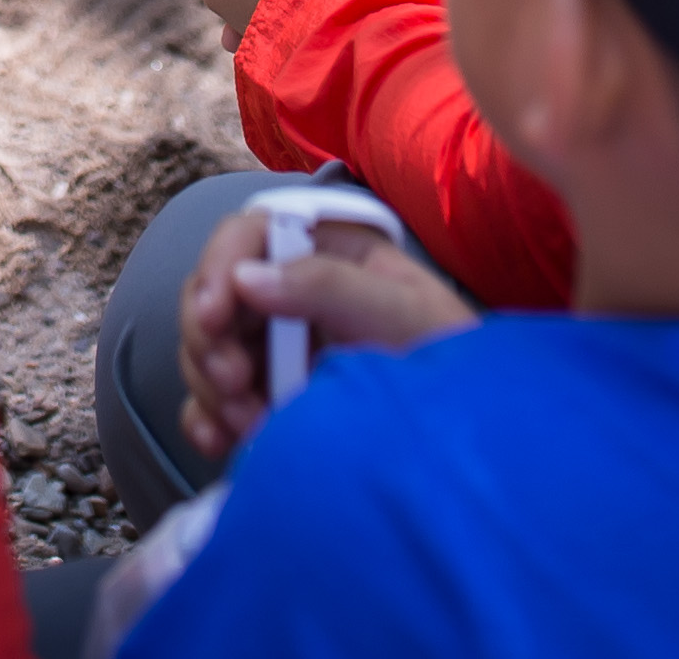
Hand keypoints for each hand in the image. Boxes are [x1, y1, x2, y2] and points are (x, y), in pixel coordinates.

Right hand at [175, 203, 477, 454]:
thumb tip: (246, 278)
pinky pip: (214, 401)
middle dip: (211, 341)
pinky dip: (206, 419)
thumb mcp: (403, 313)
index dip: (218, 269)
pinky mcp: (269, 396)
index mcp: (324, 251)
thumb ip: (331, 285)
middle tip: (235, 384)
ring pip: (207, 349)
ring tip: (250, 423)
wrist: (473, 434)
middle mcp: (291, 292)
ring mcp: (277, 347)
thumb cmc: (450, 358)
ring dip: (212, 387)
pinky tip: (220, 441)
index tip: (213, 316)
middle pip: (215, 296)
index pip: (247, 237)